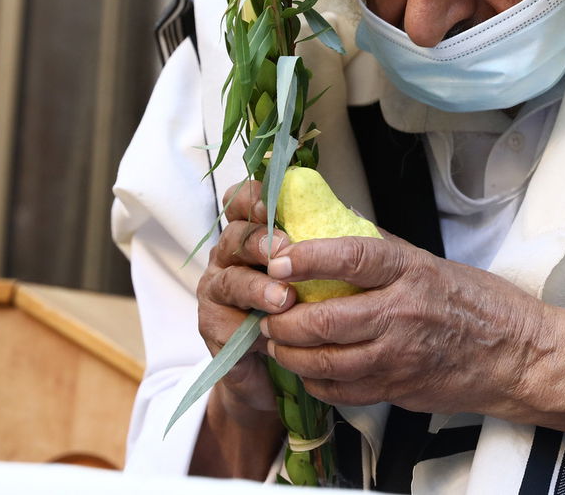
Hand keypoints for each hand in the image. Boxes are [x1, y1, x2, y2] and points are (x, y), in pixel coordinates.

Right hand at [195, 179, 298, 421]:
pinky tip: (270, 334)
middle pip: (235, 237)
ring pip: (231, 281)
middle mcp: (229, 257)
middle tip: (284, 250)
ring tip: (284, 299)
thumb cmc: (302, 307)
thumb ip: (320, 243)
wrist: (282, 365)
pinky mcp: (214, 327)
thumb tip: (350, 215)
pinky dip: (249, 329)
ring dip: (258, 288)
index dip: (252, 199)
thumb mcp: (313, 270)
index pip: (241, 202)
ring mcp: (216, 292)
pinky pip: (226, 324)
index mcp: (251, 233)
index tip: (270, 206)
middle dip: (260, 242)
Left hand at [260, 232, 564, 431]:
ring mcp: (399, 356)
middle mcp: (403, 313)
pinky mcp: (398, 388)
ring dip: (291, 354)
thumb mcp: (430, 261)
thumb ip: (381, 248)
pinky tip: (308, 370)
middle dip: (285, 319)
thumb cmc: (474, 302)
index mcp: (411, 272)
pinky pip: (342, 390)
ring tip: (277, 342)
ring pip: (326, 361)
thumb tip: (333, 223)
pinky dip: (316, 382)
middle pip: (327, 319)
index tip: (279, 258)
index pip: (350, 259)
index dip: (308, 258)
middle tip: (269, 311)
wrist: (516, 354)